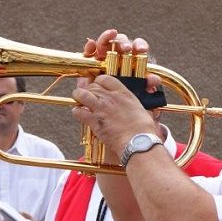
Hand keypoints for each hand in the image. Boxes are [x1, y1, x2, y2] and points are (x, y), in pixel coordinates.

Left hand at [74, 30, 161, 153]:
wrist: (138, 141)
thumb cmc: (144, 129)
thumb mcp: (144, 109)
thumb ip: (137, 103)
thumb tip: (144, 103)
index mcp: (123, 93)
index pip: (106, 78)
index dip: (99, 80)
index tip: (98, 85)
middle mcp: (111, 98)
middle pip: (92, 85)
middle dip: (88, 88)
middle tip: (88, 93)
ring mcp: (101, 108)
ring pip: (82, 94)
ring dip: (79, 96)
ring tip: (78, 99)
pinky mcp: (94, 121)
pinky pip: (79, 111)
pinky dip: (77, 112)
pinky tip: (79, 113)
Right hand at [83, 29, 161, 91]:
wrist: (107, 106)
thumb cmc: (124, 95)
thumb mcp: (137, 92)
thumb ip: (146, 85)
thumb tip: (155, 80)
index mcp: (132, 58)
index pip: (138, 46)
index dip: (140, 45)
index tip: (141, 49)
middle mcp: (118, 54)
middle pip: (121, 41)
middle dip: (124, 43)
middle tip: (126, 49)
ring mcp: (104, 56)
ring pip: (105, 42)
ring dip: (107, 38)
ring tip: (109, 39)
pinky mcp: (91, 61)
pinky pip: (89, 50)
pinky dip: (90, 46)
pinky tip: (91, 45)